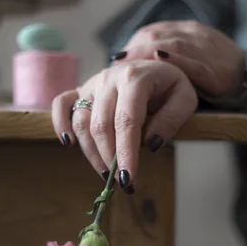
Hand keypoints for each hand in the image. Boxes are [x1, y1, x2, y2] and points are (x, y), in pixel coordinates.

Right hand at [52, 60, 197, 192]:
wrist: (157, 63)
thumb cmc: (170, 85)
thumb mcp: (185, 98)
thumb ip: (171, 119)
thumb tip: (150, 144)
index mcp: (135, 78)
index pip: (126, 120)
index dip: (126, 152)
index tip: (129, 178)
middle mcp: (108, 78)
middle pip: (101, 125)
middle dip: (110, 158)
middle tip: (123, 182)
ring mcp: (92, 83)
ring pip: (81, 122)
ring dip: (91, 152)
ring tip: (107, 173)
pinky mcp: (81, 89)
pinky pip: (62, 104)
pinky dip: (61, 124)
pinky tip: (69, 143)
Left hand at [112, 20, 245, 96]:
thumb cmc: (211, 71)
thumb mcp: (186, 59)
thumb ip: (164, 61)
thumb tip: (132, 71)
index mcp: (184, 32)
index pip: (151, 32)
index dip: (132, 46)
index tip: (117, 60)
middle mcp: (193, 35)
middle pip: (156, 36)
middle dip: (135, 50)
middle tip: (117, 66)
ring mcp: (205, 50)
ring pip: (173, 45)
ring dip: (148, 55)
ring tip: (130, 67)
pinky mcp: (215, 70)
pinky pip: (195, 64)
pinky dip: (177, 61)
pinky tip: (161, 61)